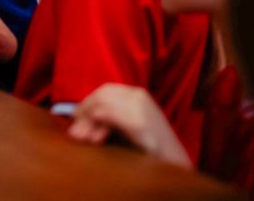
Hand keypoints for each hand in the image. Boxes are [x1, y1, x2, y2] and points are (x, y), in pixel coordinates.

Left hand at [67, 84, 191, 167]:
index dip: (88, 104)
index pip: (105, 90)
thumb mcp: (128, 128)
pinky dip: (96, 124)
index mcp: (138, 94)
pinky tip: (94, 138)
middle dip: (85, 111)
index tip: (78, 119)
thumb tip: (77, 129)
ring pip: (102, 102)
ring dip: (88, 121)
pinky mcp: (138, 122)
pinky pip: (107, 114)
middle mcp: (138, 96)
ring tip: (83, 138)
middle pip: (101, 94)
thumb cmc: (150, 148)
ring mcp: (139, 107)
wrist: (176, 163)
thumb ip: (108, 122)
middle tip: (76, 132)